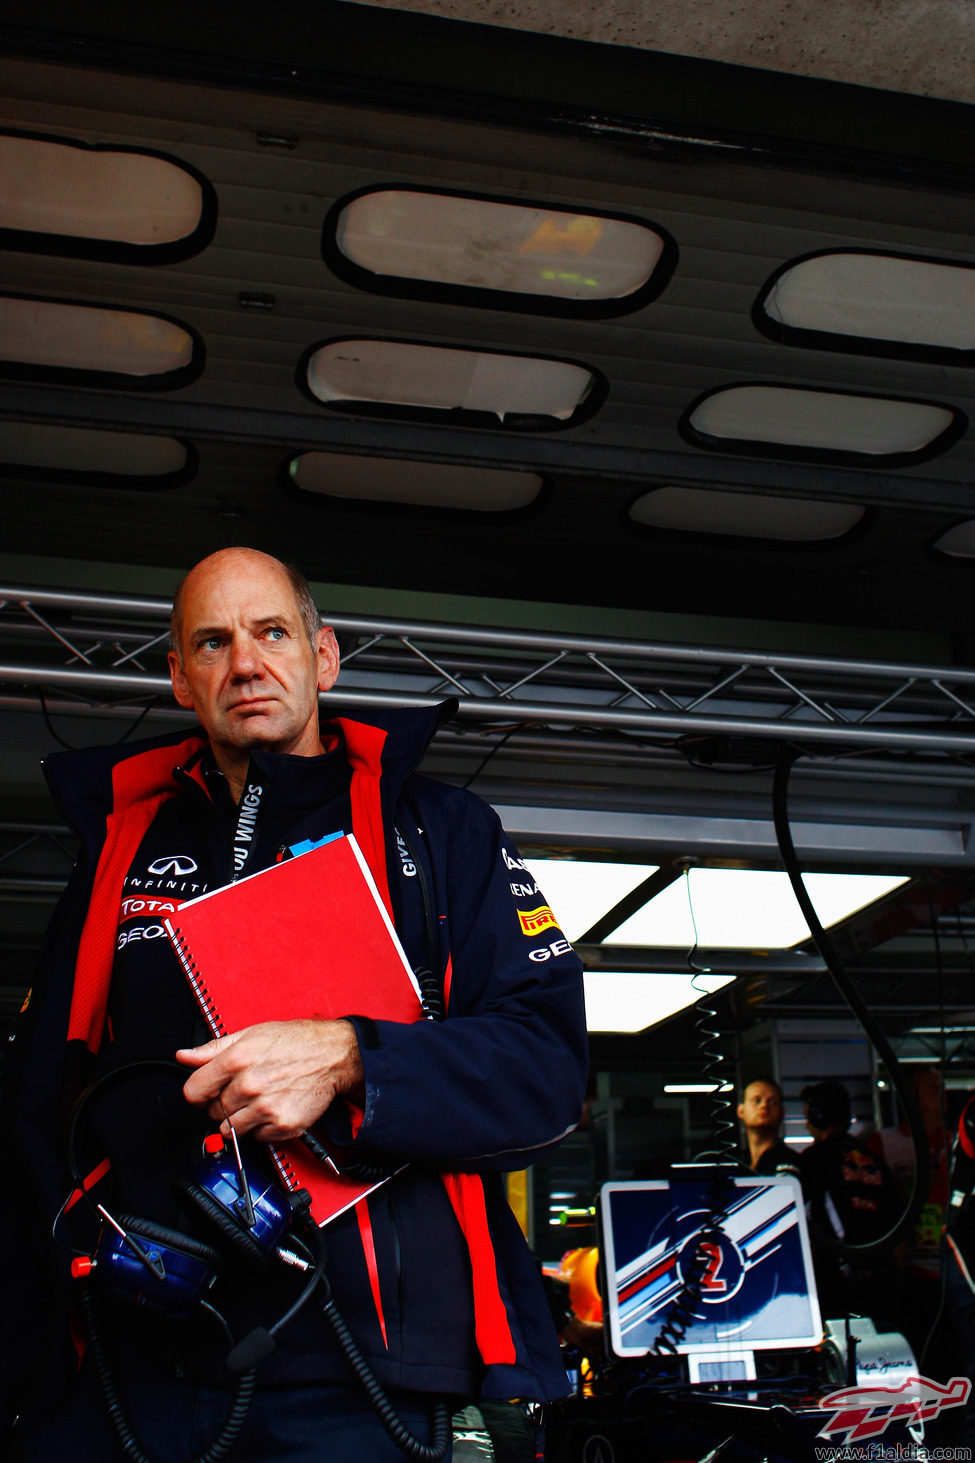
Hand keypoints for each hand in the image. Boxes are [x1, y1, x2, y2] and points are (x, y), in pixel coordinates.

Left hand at [175, 1017, 364, 1141]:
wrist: (333, 1055)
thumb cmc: (295, 1042)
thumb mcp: (251, 1035)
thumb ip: (213, 1049)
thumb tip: (185, 1056)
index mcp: (237, 1060)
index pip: (193, 1091)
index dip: (199, 1092)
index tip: (207, 1091)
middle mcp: (249, 1086)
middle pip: (213, 1111)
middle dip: (223, 1103)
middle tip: (244, 1090)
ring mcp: (266, 1108)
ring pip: (231, 1129)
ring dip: (240, 1118)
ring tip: (258, 1100)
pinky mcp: (282, 1125)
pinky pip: (257, 1137)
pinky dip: (262, 1127)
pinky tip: (273, 1107)